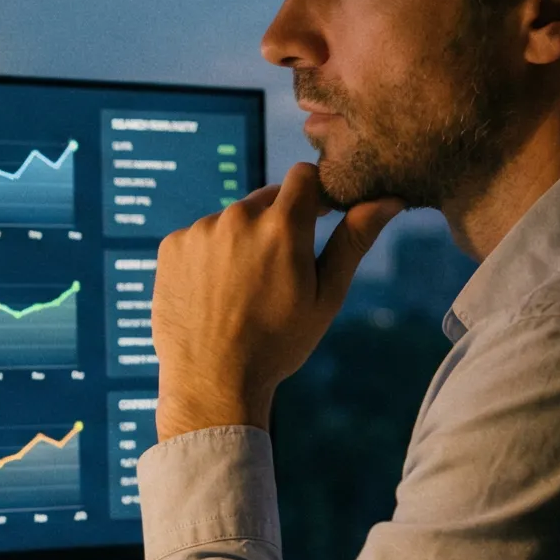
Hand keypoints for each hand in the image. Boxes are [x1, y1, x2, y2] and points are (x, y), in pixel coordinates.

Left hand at [152, 162, 400, 440]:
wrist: (212, 383)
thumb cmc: (278, 344)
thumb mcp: (326, 296)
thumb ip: (354, 240)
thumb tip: (388, 199)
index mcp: (282, 227)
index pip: (303, 176)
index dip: (315, 193)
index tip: (318, 216)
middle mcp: (237, 218)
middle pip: (266, 199)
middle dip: (277, 223)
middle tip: (277, 273)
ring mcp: (199, 231)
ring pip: (231, 220)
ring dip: (241, 240)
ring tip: (242, 291)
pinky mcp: (171, 246)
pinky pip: (199, 237)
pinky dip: (208, 256)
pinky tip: (213, 293)